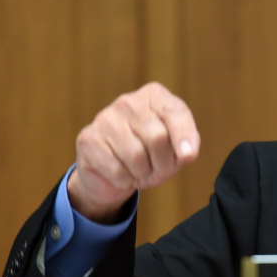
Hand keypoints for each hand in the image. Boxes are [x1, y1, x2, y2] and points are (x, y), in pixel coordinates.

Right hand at [68, 82, 199, 222]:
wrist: (111, 174)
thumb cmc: (151, 156)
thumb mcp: (175, 149)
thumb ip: (186, 145)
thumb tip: (187, 153)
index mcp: (154, 96)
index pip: (175, 112)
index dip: (184, 136)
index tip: (189, 157)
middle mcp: (128, 102)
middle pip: (157, 137)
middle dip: (163, 163)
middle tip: (158, 168)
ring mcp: (105, 118)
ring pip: (136, 156)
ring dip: (143, 173)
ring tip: (139, 170)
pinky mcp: (88, 139)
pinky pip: (117, 170)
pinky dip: (125, 180)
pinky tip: (121, 173)